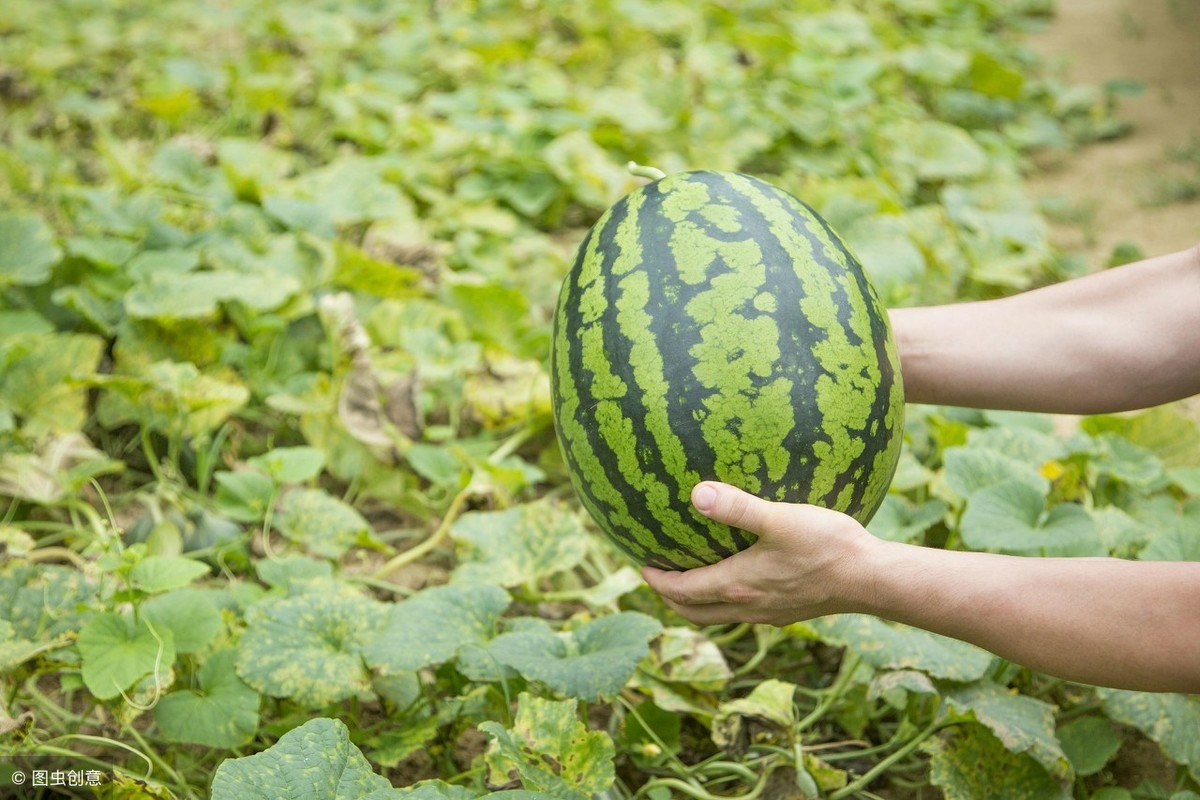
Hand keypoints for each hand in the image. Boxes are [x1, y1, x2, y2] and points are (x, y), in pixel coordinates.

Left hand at [641, 481, 883, 626]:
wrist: (871, 579)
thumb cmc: (826, 545)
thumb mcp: (780, 519)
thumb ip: (737, 507)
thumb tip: (696, 493)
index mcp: (737, 586)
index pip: (681, 592)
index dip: (656, 580)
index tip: (641, 565)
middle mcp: (747, 607)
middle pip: (694, 611)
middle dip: (670, 596)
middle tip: (657, 575)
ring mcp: (768, 613)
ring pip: (718, 615)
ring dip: (696, 600)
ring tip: (689, 576)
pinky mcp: (787, 612)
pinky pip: (743, 610)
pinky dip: (724, 598)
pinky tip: (737, 575)